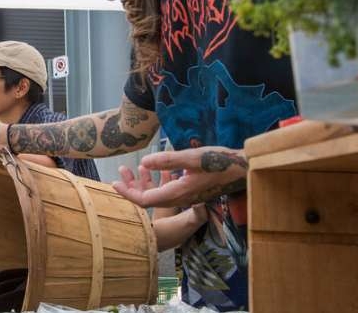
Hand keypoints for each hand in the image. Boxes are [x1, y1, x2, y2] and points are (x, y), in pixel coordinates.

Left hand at [111, 146, 247, 207]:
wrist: (243, 170)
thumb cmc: (219, 161)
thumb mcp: (192, 157)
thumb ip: (168, 160)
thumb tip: (144, 161)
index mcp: (178, 193)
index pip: (145, 200)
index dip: (127, 193)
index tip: (113, 184)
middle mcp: (181, 199)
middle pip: (150, 200)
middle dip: (132, 190)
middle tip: (117, 179)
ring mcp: (187, 197)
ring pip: (159, 196)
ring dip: (143, 186)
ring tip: (131, 172)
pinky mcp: (191, 192)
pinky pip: (168, 192)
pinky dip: (155, 183)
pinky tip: (152, 170)